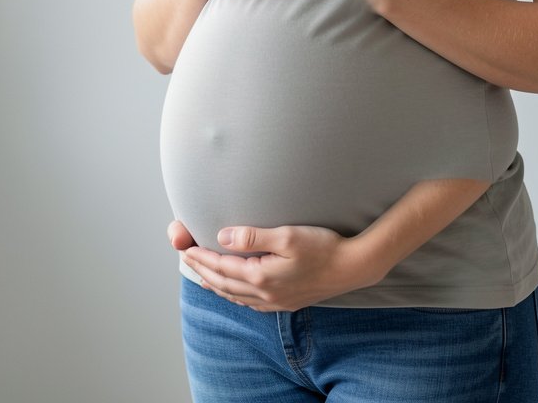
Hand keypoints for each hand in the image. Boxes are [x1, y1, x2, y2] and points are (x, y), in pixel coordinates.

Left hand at [175, 223, 382, 311]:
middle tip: (187, 258)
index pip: (221, 267)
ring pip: (235, 296)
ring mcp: (275, 301)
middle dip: (203, 270)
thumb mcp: (287, 235)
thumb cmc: (322, 247)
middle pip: (223, 283)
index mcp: (261, 276)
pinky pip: (249, 302)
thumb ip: (252, 237)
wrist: (351, 267)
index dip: (202, 257)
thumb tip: (223, 237)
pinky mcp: (285, 302)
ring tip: (202, 275)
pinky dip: (234, 295)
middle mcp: (264, 293)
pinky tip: (234, 290)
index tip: (186, 248)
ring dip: (215, 284)